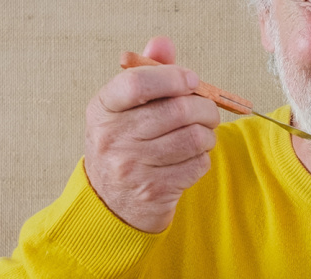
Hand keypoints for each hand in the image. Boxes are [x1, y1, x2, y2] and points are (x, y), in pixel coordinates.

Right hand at [83, 36, 218, 232]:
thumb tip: (163, 43)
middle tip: (208, 111)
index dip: (173, 77)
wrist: (111, 202)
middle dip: (205, 108)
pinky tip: (191, 158)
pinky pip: (197, 165)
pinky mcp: (154, 190)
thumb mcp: (125, 108)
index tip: (191, 80)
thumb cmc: (125, 144)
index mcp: (103, 109)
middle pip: (177, 110)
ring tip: (201, 135)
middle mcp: (113, 138)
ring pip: (194, 138)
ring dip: (208, 135)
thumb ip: (147, 72)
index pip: (137, 83)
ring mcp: (132, 167)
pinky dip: (203, 158)